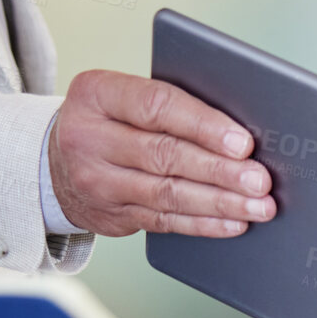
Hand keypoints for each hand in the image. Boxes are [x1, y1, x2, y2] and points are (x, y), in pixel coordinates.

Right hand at [47, 70, 274, 237]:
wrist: (57, 161)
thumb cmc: (113, 121)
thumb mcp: (125, 98)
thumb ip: (173, 107)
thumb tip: (240, 136)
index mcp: (97, 94)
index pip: (156, 106)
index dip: (203, 126)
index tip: (242, 143)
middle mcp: (88, 137)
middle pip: (165, 155)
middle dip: (220, 170)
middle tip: (259, 180)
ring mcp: (96, 181)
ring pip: (168, 194)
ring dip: (220, 202)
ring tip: (258, 206)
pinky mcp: (111, 215)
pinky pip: (164, 222)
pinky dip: (204, 224)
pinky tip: (234, 223)